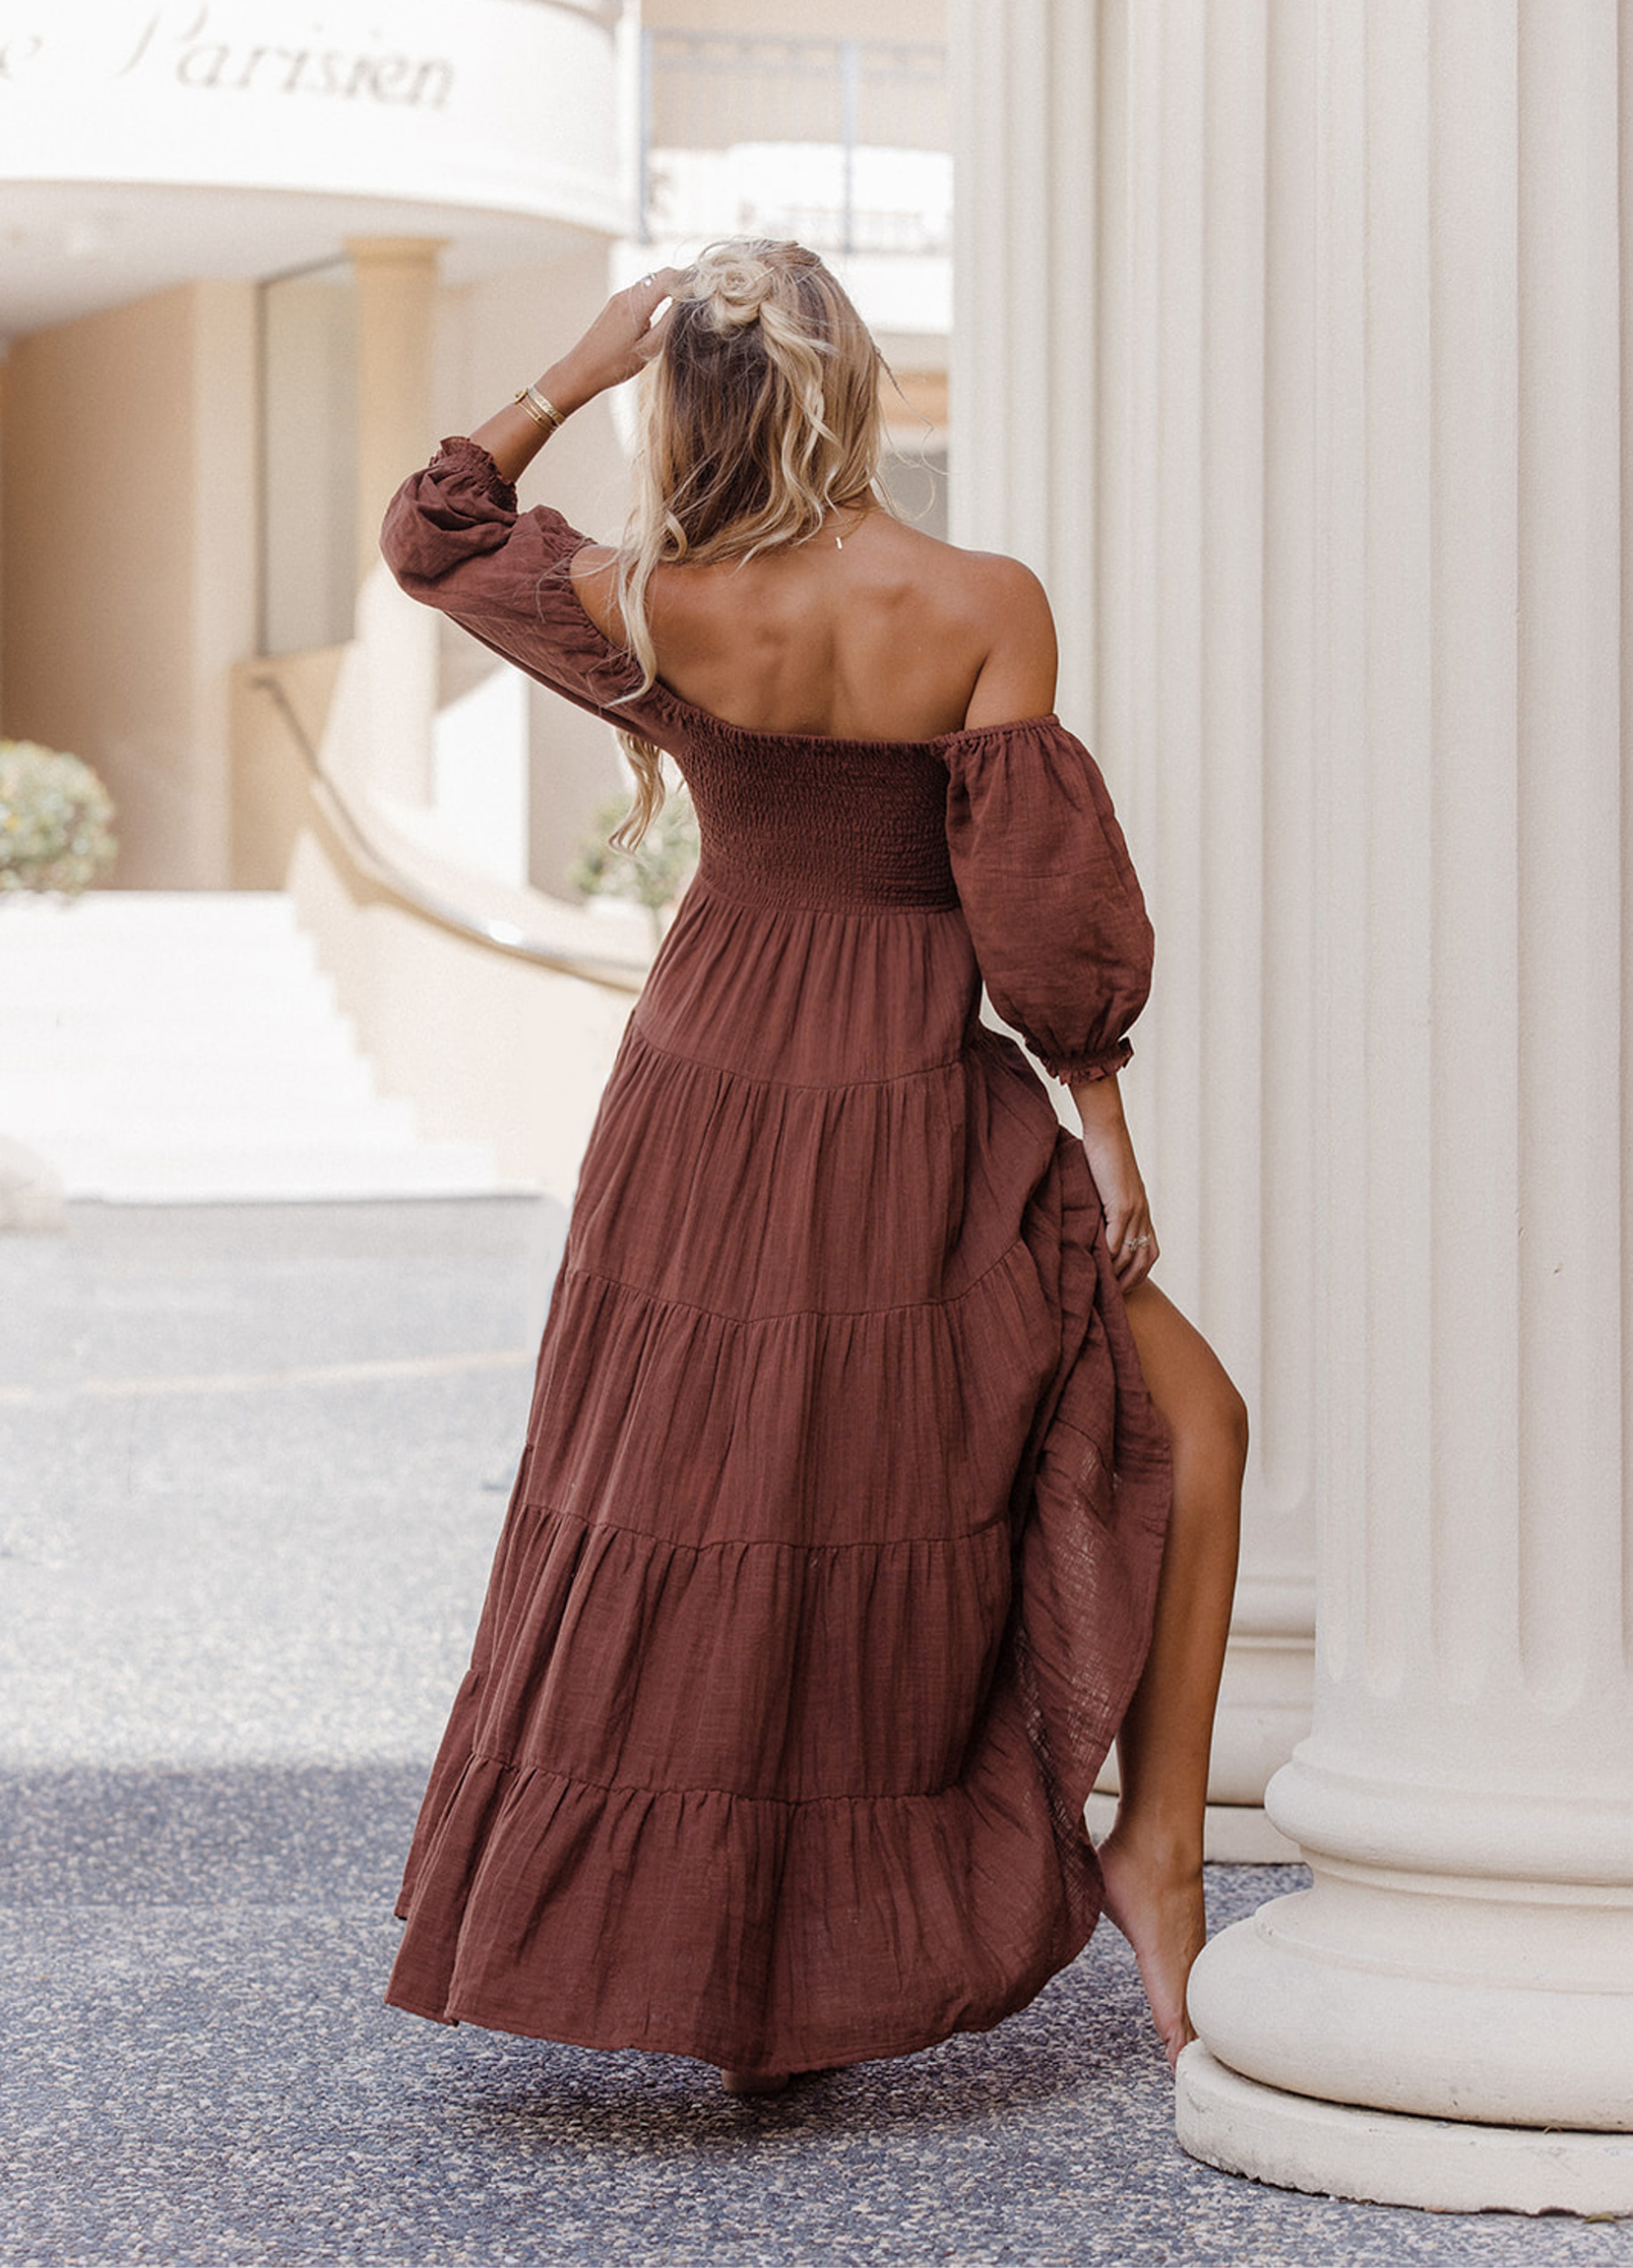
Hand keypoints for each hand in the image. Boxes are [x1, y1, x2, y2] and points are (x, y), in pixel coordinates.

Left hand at [547, 268, 686, 410]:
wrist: (581, 370)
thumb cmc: (614, 365)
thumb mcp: (648, 349)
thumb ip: (669, 323)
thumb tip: (685, 303)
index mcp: (637, 304)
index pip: (669, 277)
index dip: (689, 279)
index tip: (705, 289)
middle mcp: (626, 295)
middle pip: (661, 276)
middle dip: (681, 282)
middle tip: (699, 297)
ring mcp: (619, 298)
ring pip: (650, 283)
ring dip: (668, 288)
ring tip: (684, 305)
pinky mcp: (615, 305)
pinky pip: (640, 292)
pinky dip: (655, 296)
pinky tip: (662, 311)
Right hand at [1091, 1147, 1158, 1290]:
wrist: (1107, 1132)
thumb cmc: (1103, 1153)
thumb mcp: (1108, 1186)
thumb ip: (1105, 1205)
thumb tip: (1092, 1219)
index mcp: (1142, 1209)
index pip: (1150, 1250)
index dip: (1140, 1272)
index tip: (1124, 1287)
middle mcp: (1143, 1213)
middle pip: (1145, 1258)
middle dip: (1132, 1281)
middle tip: (1115, 1297)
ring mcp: (1134, 1209)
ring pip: (1132, 1252)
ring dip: (1119, 1273)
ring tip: (1104, 1287)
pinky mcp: (1120, 1204)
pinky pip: (1118, 1238)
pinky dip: (1111, 1255)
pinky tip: (1100, 1265)